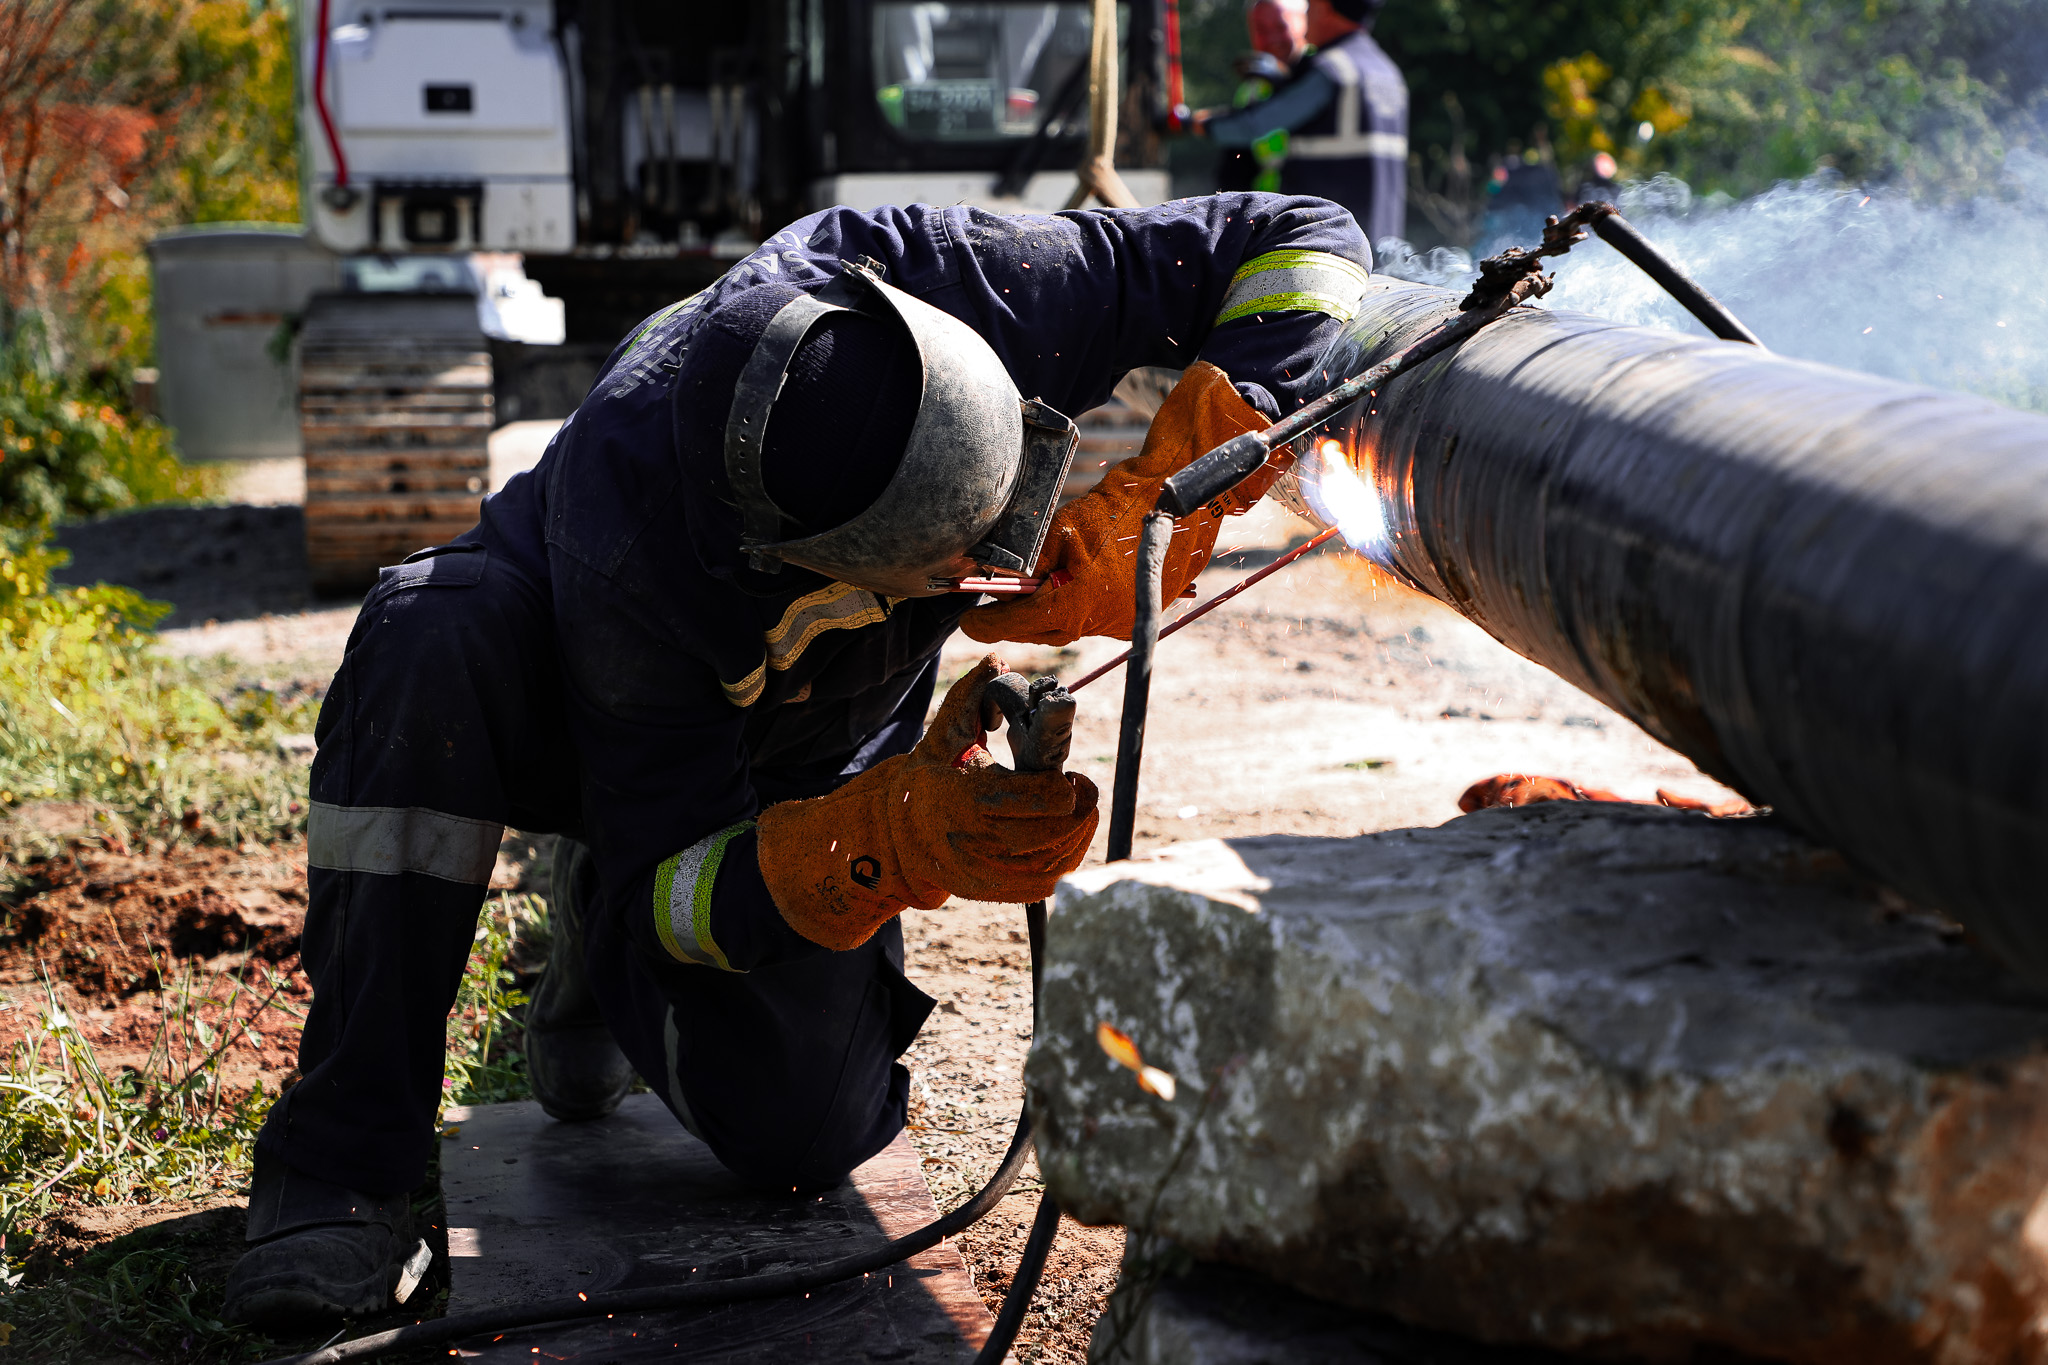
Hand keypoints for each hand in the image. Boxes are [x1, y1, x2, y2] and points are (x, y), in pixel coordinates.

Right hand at [757, 656, 1099, 949]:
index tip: (1070, 777)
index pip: (1045, 796)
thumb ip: (973, 694)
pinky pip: (1043, 884)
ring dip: (1076, 836)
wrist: (894, 835)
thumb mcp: (945, 732)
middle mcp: (977, 839)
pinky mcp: (989, 891)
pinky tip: (1062, 841)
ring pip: (1055, 860)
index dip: (1067, 787)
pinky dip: (1062, 863)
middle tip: (1081, 793)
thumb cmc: (931, 776)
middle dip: (1079, 810)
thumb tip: (999, 659)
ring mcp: (983, 871)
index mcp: (970, 795)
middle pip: (1055, 830)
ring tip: (1076, 814)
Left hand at [961, 363, 1282, 645]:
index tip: (971, 620)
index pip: (1025, 620)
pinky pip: (1097, 615)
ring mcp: (1127, 615)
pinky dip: (1074, 605)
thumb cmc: (1130, 498)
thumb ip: (1038, 554)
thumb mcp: (1071, 521)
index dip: (993, 621)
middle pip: (1046, 630)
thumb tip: (1004, 577)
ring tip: (1026, 595)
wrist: (1188, 488)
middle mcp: (1108, 616)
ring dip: (1046, 613)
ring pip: (1072, 625)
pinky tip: (1065, 587)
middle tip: (991, 608)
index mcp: (1086, 597)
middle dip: (1017, 620)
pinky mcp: (1143, 607)